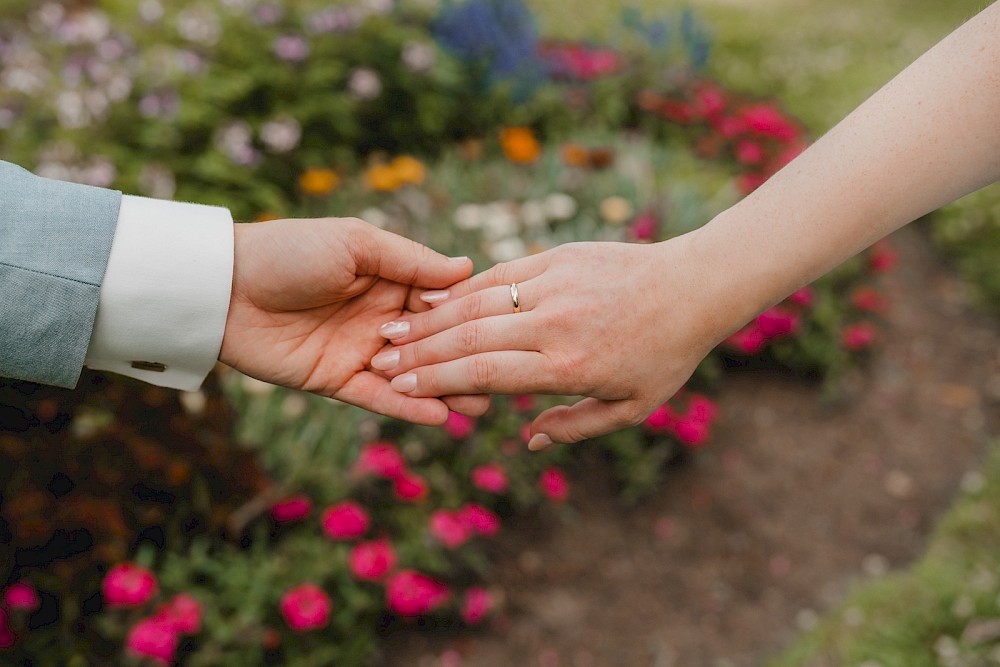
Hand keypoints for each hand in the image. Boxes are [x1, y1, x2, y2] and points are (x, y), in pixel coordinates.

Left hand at [218, 216, 488, 424]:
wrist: (224, 286)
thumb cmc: (289, 251)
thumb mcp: (355, 243)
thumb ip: (410, 260)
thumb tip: (467, 268)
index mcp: (389, 280)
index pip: (441, 301)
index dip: (469, 317)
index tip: (505, 330)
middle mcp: (381, 318)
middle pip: (434, 343)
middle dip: (465, 360)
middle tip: (502, 379)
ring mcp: (361, 351)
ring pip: (411, 374)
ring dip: (444, 389)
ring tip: (478, 405)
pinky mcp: (336, 380)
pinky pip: (377, 397)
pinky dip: (406, 408)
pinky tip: (438, 415)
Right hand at [370, 233, 733, 446]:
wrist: (695, 287)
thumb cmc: (665, 355)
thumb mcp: (631, 408)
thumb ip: (575, 426)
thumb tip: (527, 440)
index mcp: (568, 367)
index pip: (484, 374)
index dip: (435, 381)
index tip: (397, 388)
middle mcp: (555, 325)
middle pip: (470, 339)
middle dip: (419, 353)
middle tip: (380, 361)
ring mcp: (554, 286)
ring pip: (478, 304)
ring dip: (430, 319)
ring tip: (393, 331)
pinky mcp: (558, 257)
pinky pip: (500, 274)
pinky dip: (463, 289)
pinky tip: (434, 298)